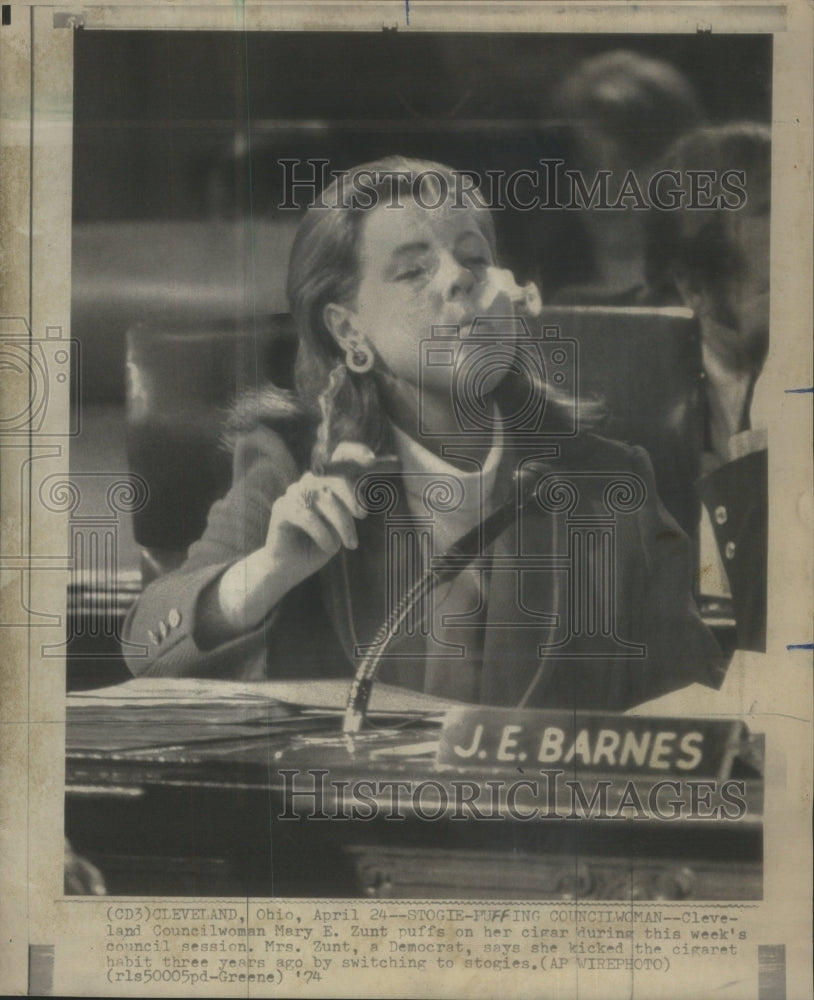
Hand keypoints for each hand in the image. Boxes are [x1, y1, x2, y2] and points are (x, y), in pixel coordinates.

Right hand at [264, 449, 371, 584]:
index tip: (372, 460)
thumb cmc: (320, 545)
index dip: (356, 452)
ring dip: (342, 523)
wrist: (289, 569)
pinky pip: (308, 516)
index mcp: (326, 481)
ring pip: (324, 498)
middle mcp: (308, 482)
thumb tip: (369, 496)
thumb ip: (353, 508)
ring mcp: (293, 493)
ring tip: (350, 544)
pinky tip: (330, 547)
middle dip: (352, 496)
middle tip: (363, 516)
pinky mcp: (281, 508)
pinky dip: (323, 533)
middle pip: (334, 476)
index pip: (340, 454)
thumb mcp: (343, 526)